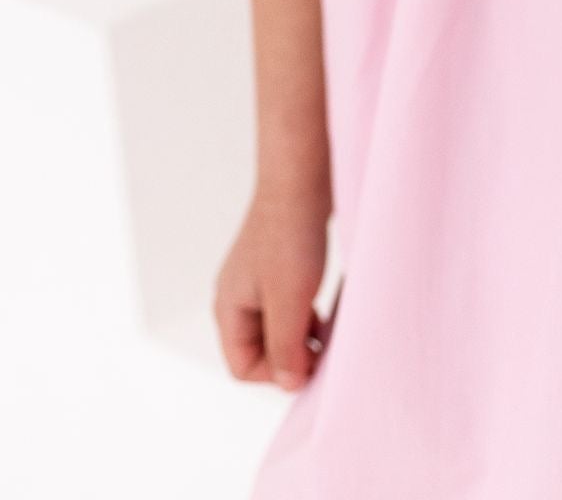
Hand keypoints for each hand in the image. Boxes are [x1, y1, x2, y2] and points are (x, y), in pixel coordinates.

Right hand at [214, 180, 336, 391]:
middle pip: (262, 350)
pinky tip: (332, 309)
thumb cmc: (290, 237)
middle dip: (293, 355)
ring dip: (305, 336)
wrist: (301, 177)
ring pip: (281, 328)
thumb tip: (289, 384)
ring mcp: (260, 281)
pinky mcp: (281, 267)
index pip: (243, 367)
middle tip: (325, 351)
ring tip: (332, 332)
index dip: (276, 375)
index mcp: (229, 308)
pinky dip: (311, 315)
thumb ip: (285, 348)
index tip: (310, 363)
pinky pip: (293, 306)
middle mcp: (239, 296)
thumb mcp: (288, 301)